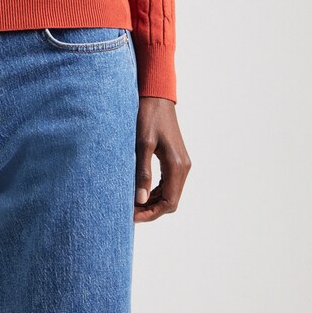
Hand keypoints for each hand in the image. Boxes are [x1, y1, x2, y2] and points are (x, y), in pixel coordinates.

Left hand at [134, 97, 190, 223]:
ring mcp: (181, 163)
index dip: (151, 213)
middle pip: (170, 201)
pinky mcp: (176, 159)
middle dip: (151, 210)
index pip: (169, 202)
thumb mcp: (142, 144)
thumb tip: (140, 200)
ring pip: (170, 193)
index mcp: (177, 165)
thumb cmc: (148, 117)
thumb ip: (142, 172)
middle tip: (128, 211)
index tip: (132, 216)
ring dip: (152, 201)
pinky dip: (155, 191)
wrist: (156, 96)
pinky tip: (140, 190)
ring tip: (131, 203)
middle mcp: (183, 167)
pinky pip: (168, 183)